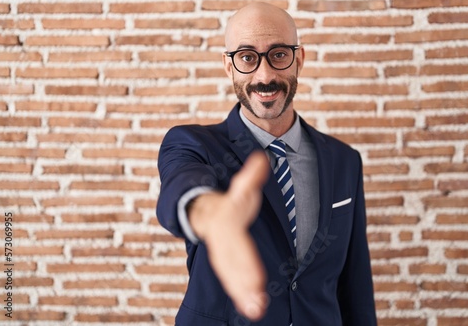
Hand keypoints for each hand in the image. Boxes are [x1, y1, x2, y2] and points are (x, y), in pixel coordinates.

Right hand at [188, 151, 269, 319]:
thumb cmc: (228, 200)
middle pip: (230, 262)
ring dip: (242, 293)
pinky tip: (254, 308)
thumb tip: (262, 157)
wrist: (205, 209)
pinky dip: (242, 294)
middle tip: (257, 301)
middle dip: (242, 281)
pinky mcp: (227, 262)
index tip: (255, 277)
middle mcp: (221, 241)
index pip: (234, 241)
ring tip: (256, 310)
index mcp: (224, 222)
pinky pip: (232, 280)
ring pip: (230, 274)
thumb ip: (251, 175)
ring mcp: (222, 253)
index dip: (244, 258)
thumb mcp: (240, 187)